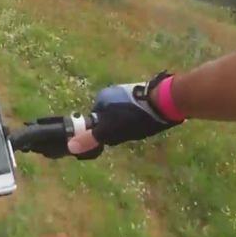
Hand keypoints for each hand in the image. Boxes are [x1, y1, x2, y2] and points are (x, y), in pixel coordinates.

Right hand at [68, 72, 182, 157]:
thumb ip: (91, 138)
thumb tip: (70, 146)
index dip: (103, 131)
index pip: (96, 120)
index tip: (113, 137)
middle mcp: (113, 91)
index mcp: (101, 98)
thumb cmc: (135, 117)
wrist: (166, 101)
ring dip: (129, 122)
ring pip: (123, 113)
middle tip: (128, 134)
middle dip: (116, 127)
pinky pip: (135, 109)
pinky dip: (139, 116)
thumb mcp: (110, 130)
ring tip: (139, 129)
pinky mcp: (143, 92)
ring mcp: (129, 90)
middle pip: (109, 116)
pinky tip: (147, 122)